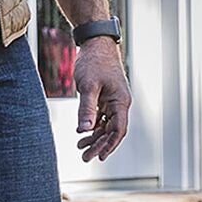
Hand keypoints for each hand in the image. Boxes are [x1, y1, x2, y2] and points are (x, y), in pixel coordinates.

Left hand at [74, 37, 130, 160]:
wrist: (95, 43)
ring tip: (80, 148)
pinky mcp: (104, 97)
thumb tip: (84, 130)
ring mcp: (112, 100)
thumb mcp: (88, 86)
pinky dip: (92, 126)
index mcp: (120, 101)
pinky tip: (81, 132)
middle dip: (99, 145)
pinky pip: (100, 116)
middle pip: (112, 131)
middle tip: (85, 158)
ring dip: (94, 137)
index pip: (118, 129)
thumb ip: (86, 108)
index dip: (110, 145)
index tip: (100, 156)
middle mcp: (119, 103)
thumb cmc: (94, 62)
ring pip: (105, 125)